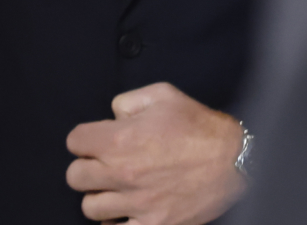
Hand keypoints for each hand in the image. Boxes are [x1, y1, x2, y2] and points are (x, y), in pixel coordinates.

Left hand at [65, 82, 245, 224]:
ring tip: (114, 190)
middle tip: (102, 165)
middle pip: (75, 177)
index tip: (95, 140)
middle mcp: (121, 173)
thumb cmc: (196, 124)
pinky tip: (126, 213)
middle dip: (85, 167)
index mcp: (117, 139)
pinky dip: (116, 224)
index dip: (84, 139)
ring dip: (98, 197)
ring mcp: (138, 204)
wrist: (233, 159)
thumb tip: (112, 118)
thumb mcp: (159, 94)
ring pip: (90, 208)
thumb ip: (126, 102)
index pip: (74, 142)